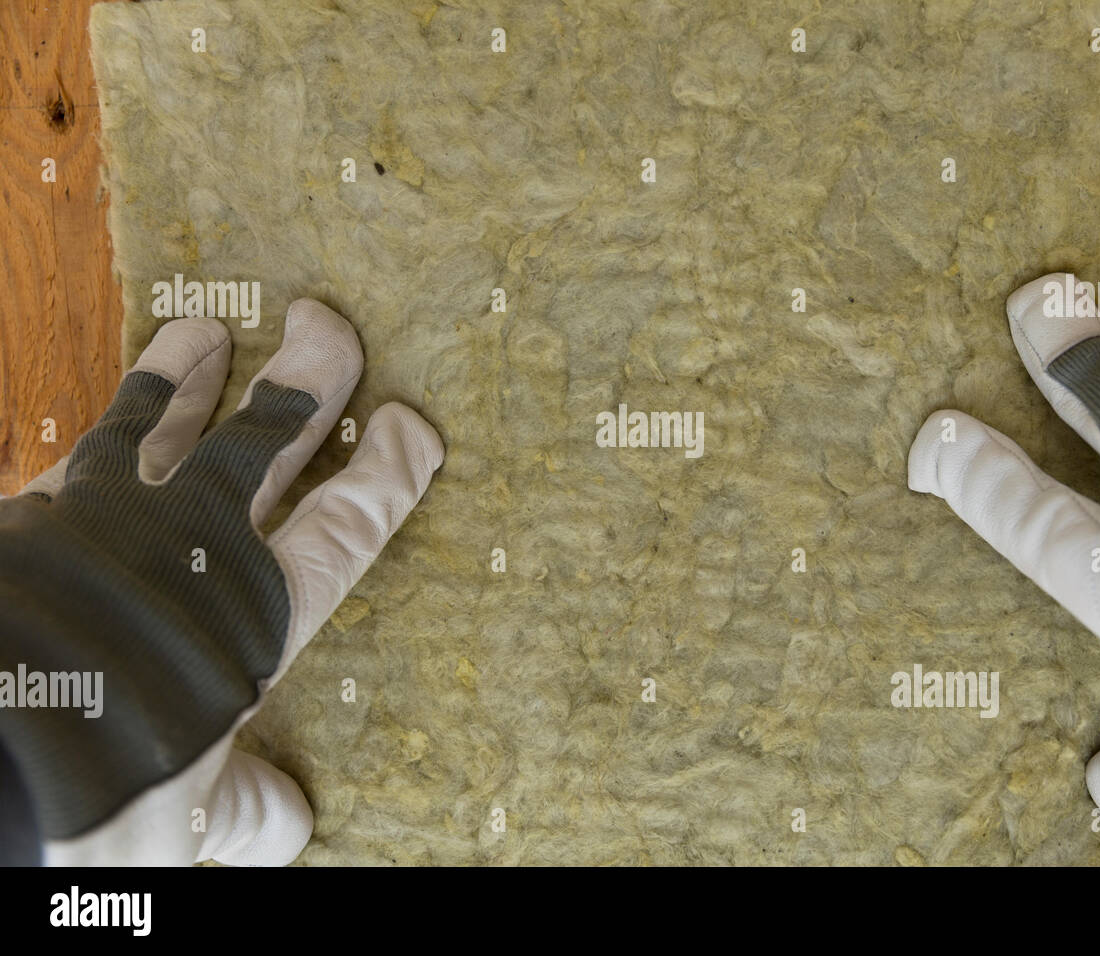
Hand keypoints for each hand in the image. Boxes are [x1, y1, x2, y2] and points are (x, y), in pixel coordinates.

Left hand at [0, 300, 442, 864]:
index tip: (413, 428)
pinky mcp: (33, 518)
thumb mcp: (184, 821)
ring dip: (186, 376)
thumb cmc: (94, 788)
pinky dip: (99, 426)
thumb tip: (292, 821)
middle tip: (329, 328)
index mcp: (251, 618)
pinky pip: (75, 454)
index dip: (384, 475)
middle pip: (261, 447)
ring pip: (157, 425)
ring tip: (204, 332)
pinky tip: (101, 415)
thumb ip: (246, 806)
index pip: (341, 530)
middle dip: (304, 385)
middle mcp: (189, 549)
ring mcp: (105, 520)